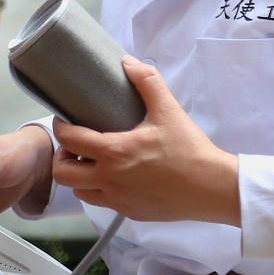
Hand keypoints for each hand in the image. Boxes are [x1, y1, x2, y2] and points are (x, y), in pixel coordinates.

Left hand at [51, 57, 240, 224]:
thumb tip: (129, 62)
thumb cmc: (190, 151)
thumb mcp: (168, 110)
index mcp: (114, 152)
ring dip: (79, 176)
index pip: (69, 139)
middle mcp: (110, 179)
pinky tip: (114, 177)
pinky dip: (100, 190)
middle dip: (62, 156)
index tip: (64, 120)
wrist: (213, 188)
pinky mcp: (131, 212)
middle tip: (75, 146)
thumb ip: (147, 81)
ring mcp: (119, 199)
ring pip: (79, 192)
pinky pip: (103, 203)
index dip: (60, 127)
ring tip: (92, 162)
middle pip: (63, 173)